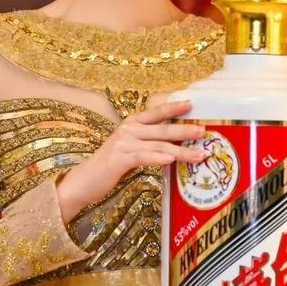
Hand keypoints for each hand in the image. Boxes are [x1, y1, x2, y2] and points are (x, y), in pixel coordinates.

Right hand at [56, 99, 205, 223]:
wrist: (83, 181)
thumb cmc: (109, 168)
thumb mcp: (130, 151)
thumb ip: (148, 146)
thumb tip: (173, 149)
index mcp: (130, 125)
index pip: (155, 113)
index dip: (173, 107)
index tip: (191, 104)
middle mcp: (127, 130)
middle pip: (161, 129)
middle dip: (184, 130)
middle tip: (203, 131)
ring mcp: (122, 143)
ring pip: (157, 145)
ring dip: (181, 150)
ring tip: (198, 154)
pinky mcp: (118, 159)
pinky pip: (143, 157)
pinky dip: (158, 158)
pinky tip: (171, 160)